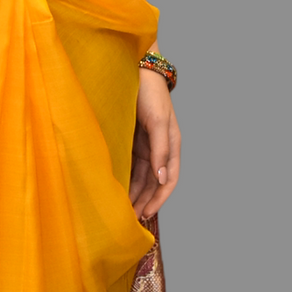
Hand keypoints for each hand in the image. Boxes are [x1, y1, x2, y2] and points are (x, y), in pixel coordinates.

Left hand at [130, 67, 180, 220]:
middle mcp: (160, 149)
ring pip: (142, 178)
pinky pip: (131, 167)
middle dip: (145, 201)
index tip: (147, 213)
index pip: (170, 179)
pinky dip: (128, 181)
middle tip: (132, 220)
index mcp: (172, 145)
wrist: (136, 71)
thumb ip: (161, 149)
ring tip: (124, 212)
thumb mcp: (157, 122)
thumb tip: (163, 177)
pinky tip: (119, 192)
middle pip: (154, 182)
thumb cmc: (150, 93)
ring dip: (136, 195)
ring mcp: (146, 146)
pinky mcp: (133, 142)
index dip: (160, 198)